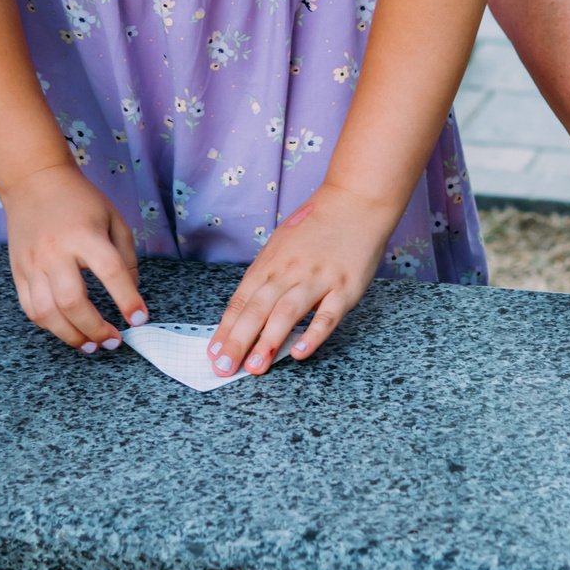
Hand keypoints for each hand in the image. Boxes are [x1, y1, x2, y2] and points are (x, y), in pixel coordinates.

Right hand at [3, 162, 145, 349]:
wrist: (34, 182)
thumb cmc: (80, 202)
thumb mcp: (113, 219)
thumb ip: (126, 257)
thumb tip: (130, 294)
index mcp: (85, 234)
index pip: (110, 272)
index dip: (127, 299)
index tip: (140, 319)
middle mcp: (55, 251)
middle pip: (73, 301)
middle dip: (96, 328)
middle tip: (113, 341)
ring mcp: (32, 264)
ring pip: (47, 312)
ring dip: (71, 335)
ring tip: (91, 345)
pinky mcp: (18, 272)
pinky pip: (31, 309)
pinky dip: (50, 326)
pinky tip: (67, 329)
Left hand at [208, 184, 400, 376]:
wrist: (355, 202)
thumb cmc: (316, 227)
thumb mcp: (281, 247)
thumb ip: (266, 279)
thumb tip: (244, 315)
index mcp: (270, 264)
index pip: (241, 301)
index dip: (226, 329)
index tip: (213, 354)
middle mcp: (289, 271)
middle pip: (258, 309)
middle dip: (238, 341)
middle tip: (224, 368)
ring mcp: (318, 279)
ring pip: (288, 312)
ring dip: (269, 341)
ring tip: (255, 368)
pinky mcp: (346, 287)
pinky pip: (328, 315)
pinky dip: (313, 334)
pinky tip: (300, 352)